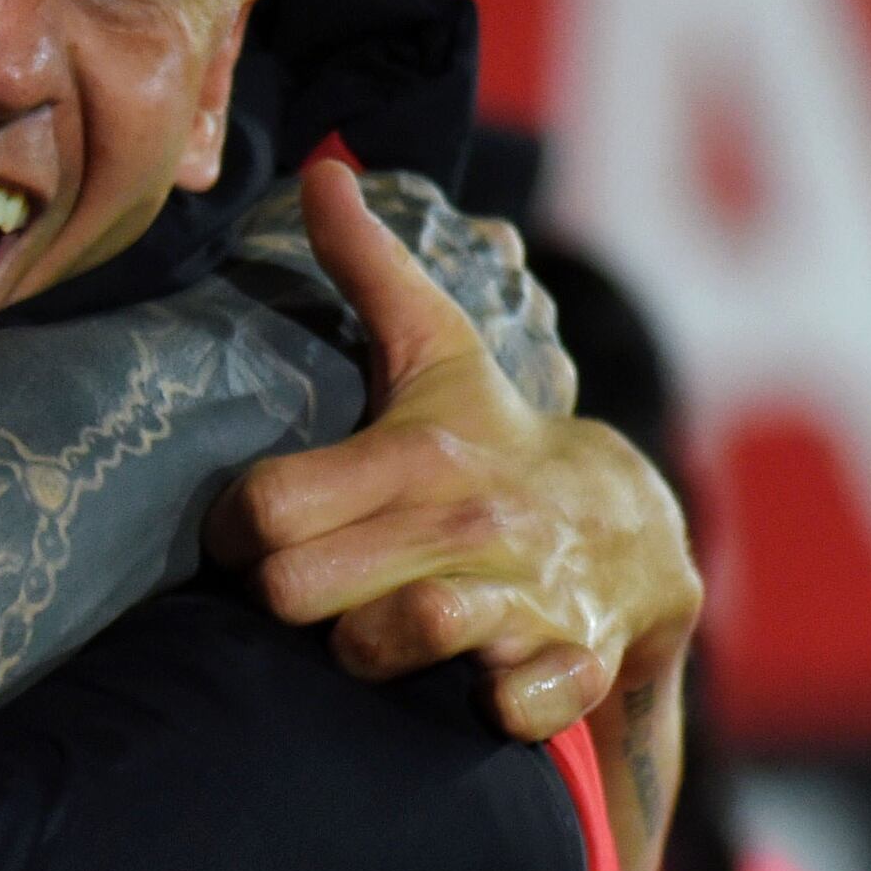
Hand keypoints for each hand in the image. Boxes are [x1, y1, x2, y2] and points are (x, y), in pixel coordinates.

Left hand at [211, 157, 703, 742]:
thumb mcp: (435, 353)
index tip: (250, 534)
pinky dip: (493, 704)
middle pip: (298, 591)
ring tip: (364, 637)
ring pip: (396, 640)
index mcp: (418, 453)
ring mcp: (524, 597)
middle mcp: (469, 523)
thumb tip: (322, 165)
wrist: (635, 527)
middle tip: (303, 590)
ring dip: (361, 655)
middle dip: (284, 601)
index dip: (236, 531)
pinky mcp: (575, 660)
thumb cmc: (495, 442)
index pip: (266, 507)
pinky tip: (470, 689)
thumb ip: (368, 269)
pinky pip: (518, 703)